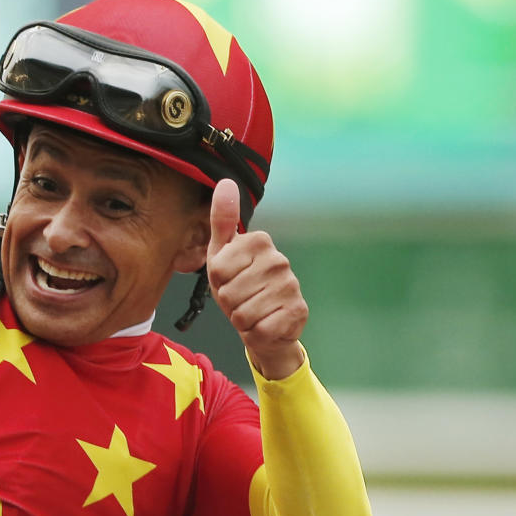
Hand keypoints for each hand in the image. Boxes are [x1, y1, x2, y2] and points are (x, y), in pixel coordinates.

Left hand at [205, 180, 306, 379]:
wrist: (265, 325)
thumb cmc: (240, 287)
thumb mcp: (222, 254)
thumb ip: (222, 221)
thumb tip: (225, 182)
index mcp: (260, 242)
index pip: (218, 269)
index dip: (218, 282)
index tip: (230, 280)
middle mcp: (279, 260)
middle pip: (229, 294)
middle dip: (229, 304)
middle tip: (241, 300)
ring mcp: (291, 285)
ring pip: (243, 313)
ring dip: (242, 320)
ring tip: (252, 312)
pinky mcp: (297, 311)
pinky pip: (260, 329)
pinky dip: (256, 333)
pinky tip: (265, 324)